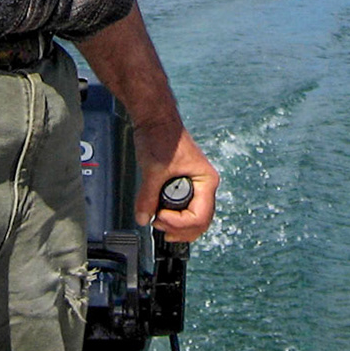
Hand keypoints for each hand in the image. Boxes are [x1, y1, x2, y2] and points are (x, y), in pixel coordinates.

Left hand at [134, 123, 218, 242]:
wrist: (156, 120)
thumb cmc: (162, 136)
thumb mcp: (153, 169)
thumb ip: (147, 196)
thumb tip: (143, 218)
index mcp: (206, 181)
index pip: (200, 216)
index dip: (179, 222)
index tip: (159, 217)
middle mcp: (204, 186)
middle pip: (200, 222)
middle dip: (180, 229)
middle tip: (158, 225)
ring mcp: (195, 187)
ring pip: (193, 218)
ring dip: (178, 226)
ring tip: (158, 222)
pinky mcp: (184, 186)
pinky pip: (185, 209)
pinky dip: (174, 217)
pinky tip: (160, 216)